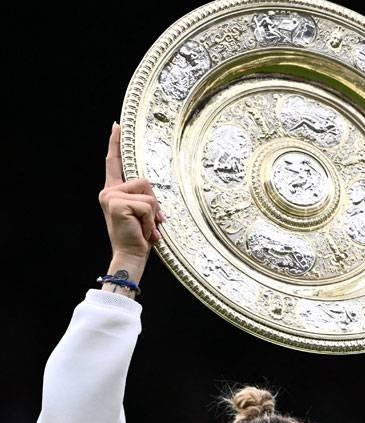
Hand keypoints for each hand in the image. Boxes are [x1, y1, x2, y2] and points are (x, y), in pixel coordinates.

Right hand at [98, 122, 163, 277]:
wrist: (131, 255)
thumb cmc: (139, 238)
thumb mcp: (143, 215)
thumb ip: (145, 200)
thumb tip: (156, 203)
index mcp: (114, 192)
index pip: (114, 163)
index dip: (116, 143)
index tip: (117, 125)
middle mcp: (108, 191)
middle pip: (144, 181)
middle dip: (154, 203)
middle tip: (149, 223)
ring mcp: (110, 196)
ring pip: (148, 194)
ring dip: (153, 214)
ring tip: (145, 228)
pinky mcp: (116, 203)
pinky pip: (147, 204)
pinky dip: (150, 220)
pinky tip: (142, 230)